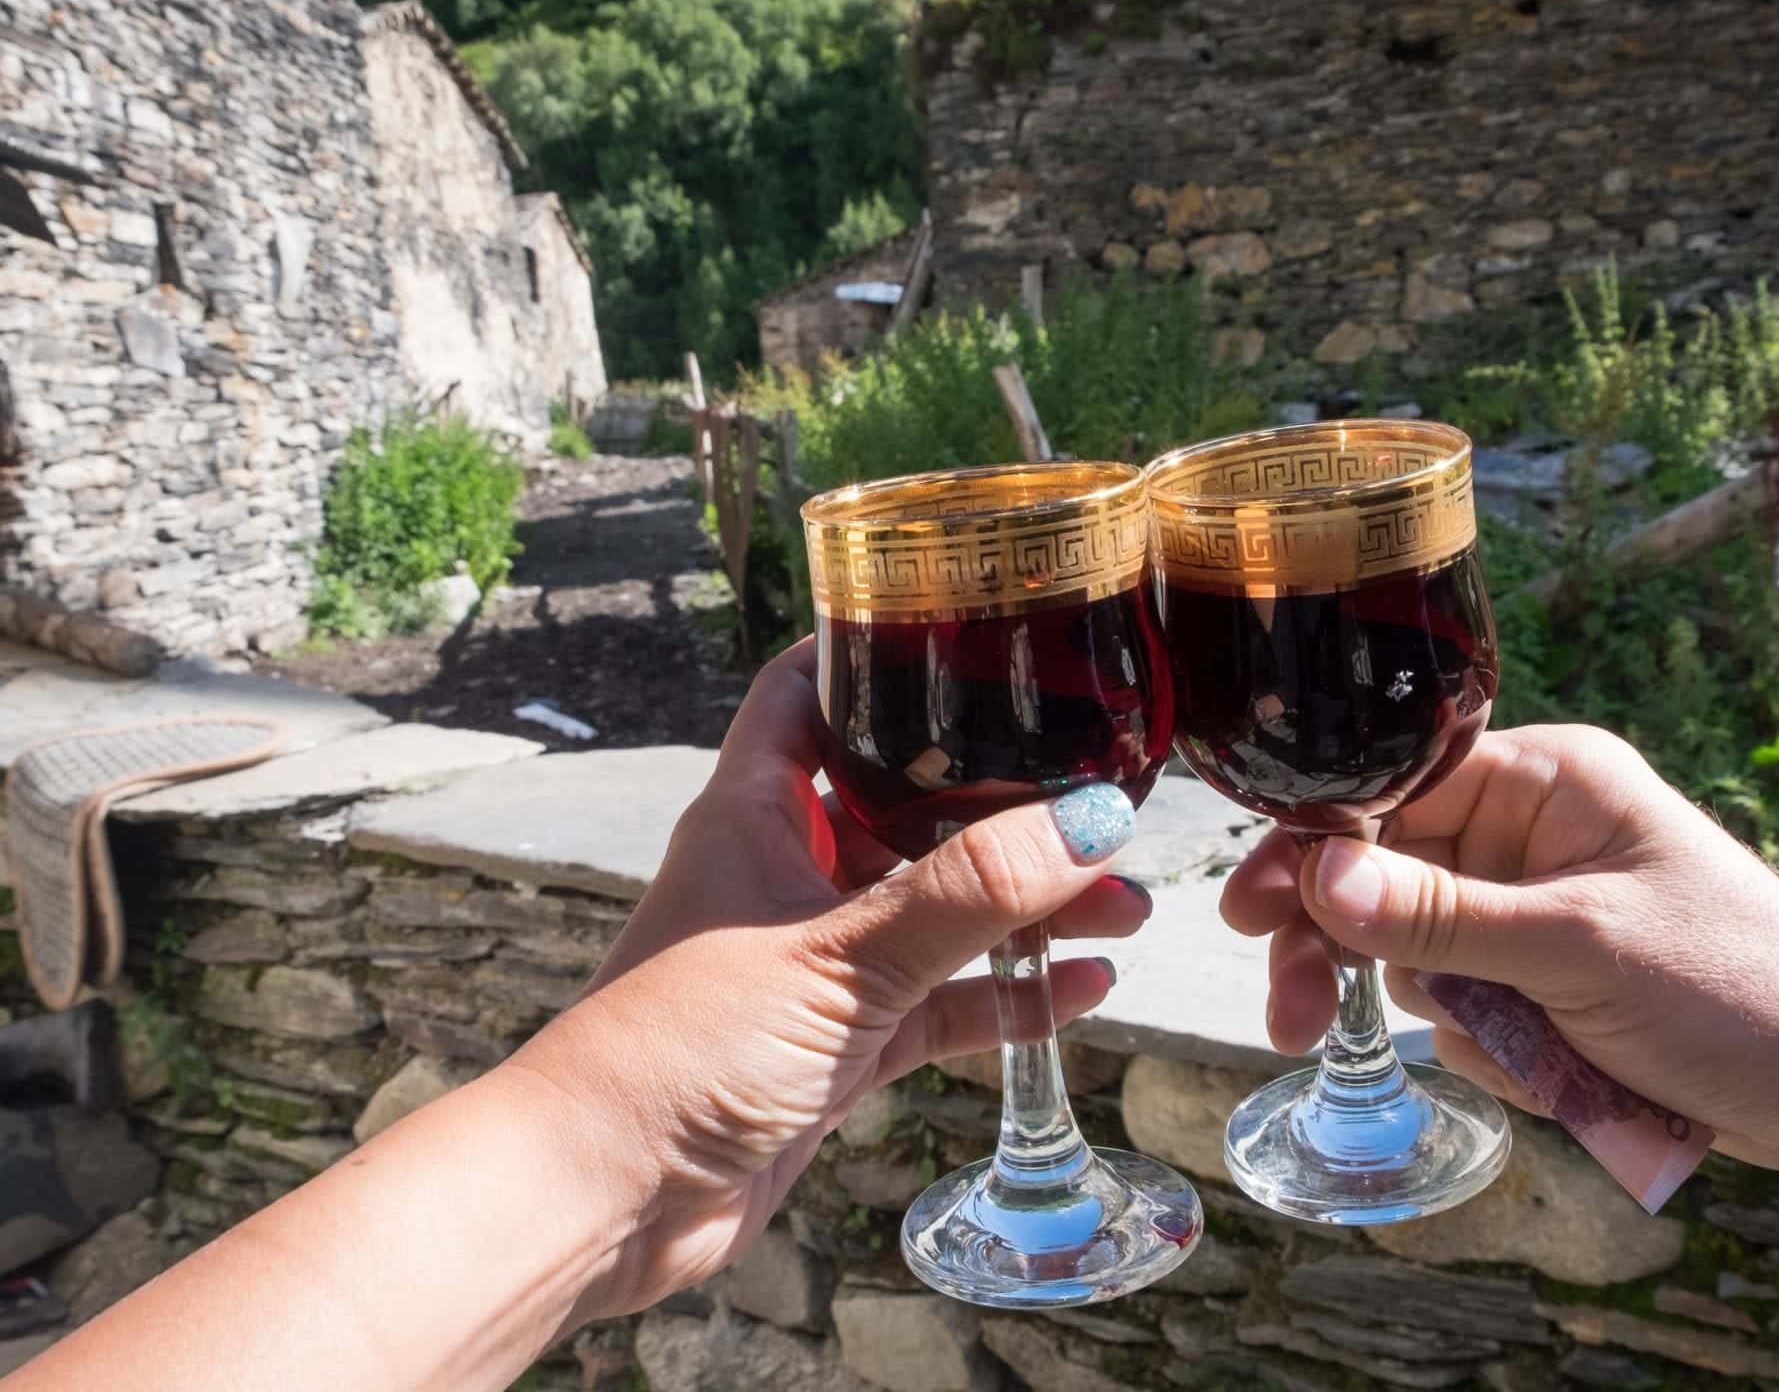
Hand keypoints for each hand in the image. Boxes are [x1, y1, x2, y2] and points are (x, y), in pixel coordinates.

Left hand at [509, 643, 1148, 1319]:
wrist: (603, 1198)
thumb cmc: (681, 1049)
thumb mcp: (840, 956)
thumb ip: (969, 891)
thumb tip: (1093, 820)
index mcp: (756, 812)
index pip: (811, 693)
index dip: (879, 654)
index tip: (973, 631)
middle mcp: (785, 872)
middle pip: (907, 808)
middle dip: (1003, 805)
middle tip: (1102, 800)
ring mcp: (812, 961)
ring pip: (936, 911)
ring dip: (1023, 906)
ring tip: (1123, 904)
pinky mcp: (835, 1044)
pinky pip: (939, 1002)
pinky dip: (1005, 994)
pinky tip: (1081, 987)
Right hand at [1223, 724, 1778, 1175]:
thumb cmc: (1739, 983)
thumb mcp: (1577, 948)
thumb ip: (1440, 917)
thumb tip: (1317, 877)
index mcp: (1544, 784)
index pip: (1392, 792)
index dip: (1315, 847)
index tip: (1251, 910)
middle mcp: (1528, 834)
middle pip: (1383, 877)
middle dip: (1345, 947)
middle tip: (1289, 1012)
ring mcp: (1533, 909)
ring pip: (1416, 951)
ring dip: (1434, 1009)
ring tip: (1501, 1051)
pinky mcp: (1544, 979)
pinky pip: (1464, 1006)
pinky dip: (1489, 1046)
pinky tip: (1549, 1070)